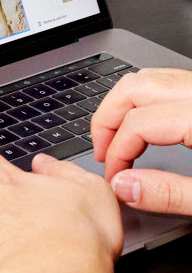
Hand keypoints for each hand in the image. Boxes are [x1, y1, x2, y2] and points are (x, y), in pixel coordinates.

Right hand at [92, 67, 191, 213]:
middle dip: (107, 121)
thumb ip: (169, 194)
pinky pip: (166, 82)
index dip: (116, 153)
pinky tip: (145, 127)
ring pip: (147, 79)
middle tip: (104, 154)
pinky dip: (144, 101)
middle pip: (133, 88)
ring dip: (123, 108)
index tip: (114, 180)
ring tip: (118, 140)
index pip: (137, 123)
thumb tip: (123, 187)